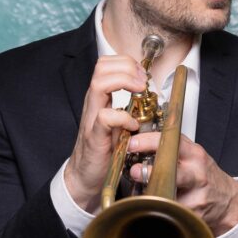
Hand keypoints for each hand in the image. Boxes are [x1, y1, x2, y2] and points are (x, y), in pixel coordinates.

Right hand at [65, 56, 146, 212]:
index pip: (107, 63)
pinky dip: (123, 117)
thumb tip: (151, 95)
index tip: (143, 76)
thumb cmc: (105, 149)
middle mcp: (94, 102)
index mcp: (100, 97)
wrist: (86, 175)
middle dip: (127, 68)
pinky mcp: (95, 136)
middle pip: (102, 66)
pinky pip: (105, 117)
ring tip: (139, 93)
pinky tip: (133, 125)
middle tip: (143, 83)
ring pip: (99, 83)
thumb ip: (130, 107)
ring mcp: (92, 117)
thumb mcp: (120, 122)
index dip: (127, 63)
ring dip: (124, 82)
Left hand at [127, 133, 237, 235]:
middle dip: (148, 172)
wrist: (228, 200)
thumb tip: (140, 142)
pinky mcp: (193, 213)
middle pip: (170, 171)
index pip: (170, 143)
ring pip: (168, 195)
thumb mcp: (194, 155)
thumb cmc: (205, 175)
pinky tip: (157, 205)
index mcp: (195, 155)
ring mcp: (196, 195)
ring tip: (143, 192)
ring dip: (151, 194)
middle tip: (134, 171)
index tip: (133, 144)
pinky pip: (171, 210)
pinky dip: (160, 208)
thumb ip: (173, 148)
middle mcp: (196, 173)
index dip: (148, 142)